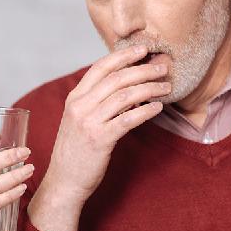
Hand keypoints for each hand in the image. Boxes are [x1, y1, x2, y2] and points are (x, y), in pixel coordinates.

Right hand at [29, 45, 168, 230]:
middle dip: (143, 70)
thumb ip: (96, 102)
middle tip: (162, 68)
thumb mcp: (79, 120)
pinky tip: (158, 108)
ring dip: (149, 88)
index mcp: (74, 98)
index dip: (123, 55)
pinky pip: (128, 119)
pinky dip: (146, 110)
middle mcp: (80, 106)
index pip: (100, 67)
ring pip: (124, 95)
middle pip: (116, 78)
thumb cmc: (76, 151)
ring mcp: (89, 122)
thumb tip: (126, 86)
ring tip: (165, 87)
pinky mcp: (100, 139)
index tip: (143, 49)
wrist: (64, 181)